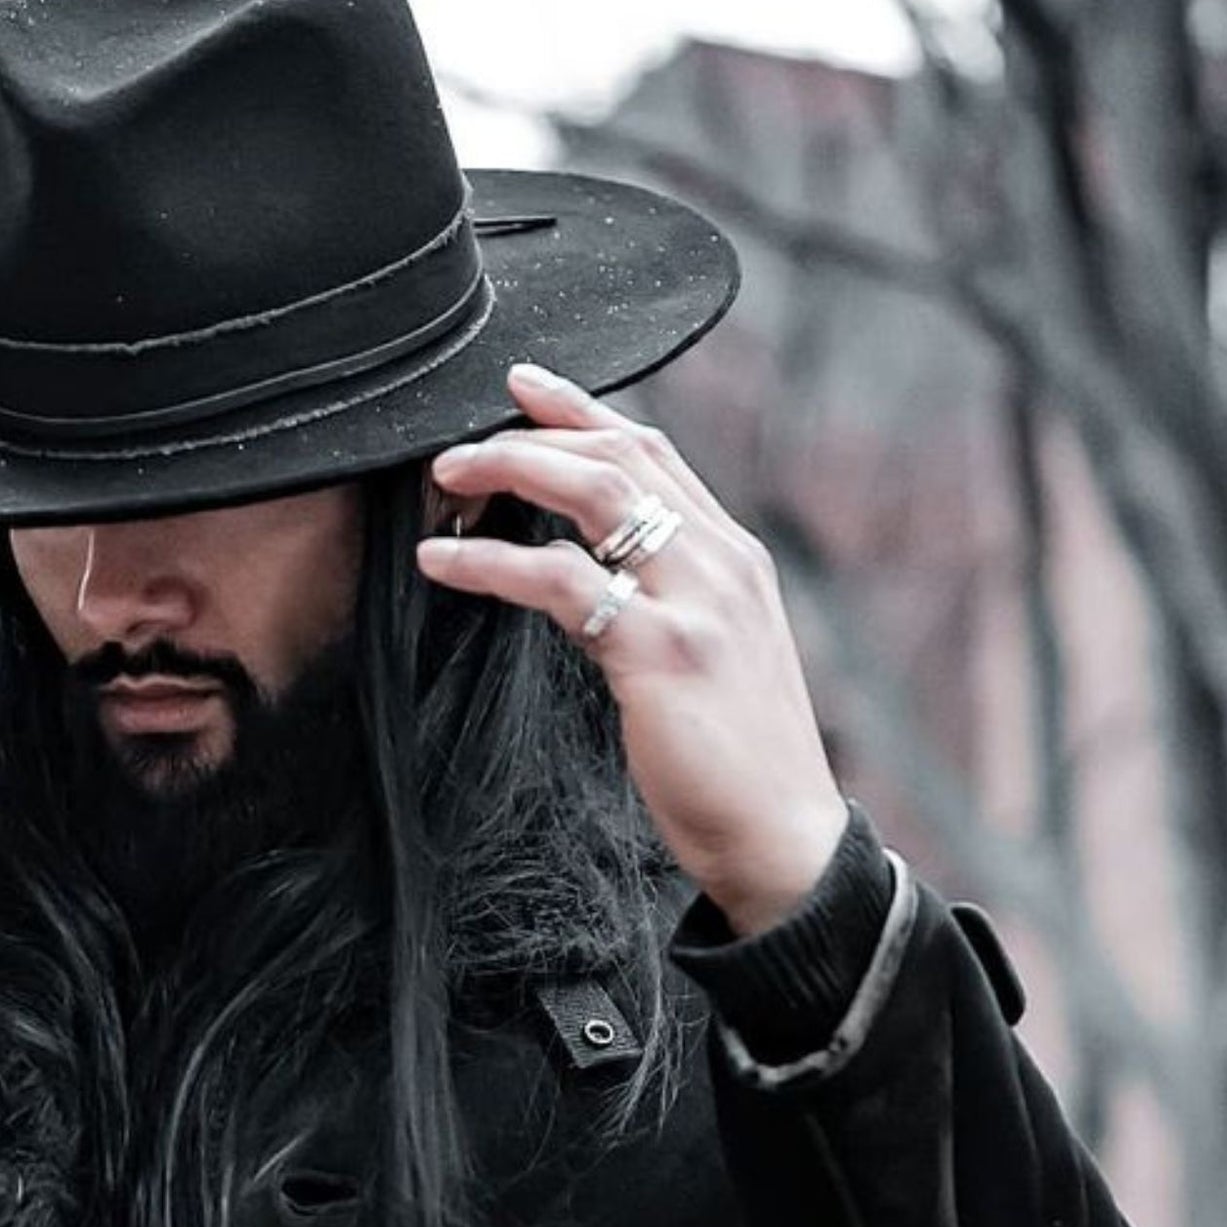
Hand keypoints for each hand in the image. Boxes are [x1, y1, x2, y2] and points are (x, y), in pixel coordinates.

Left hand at [417, 362, 848, 934]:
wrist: (783, 838)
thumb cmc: (734, 760)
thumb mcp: (706, 656)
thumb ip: (656, 598)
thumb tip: (577, 568)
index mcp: (733, 558)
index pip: (656, 453)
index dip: (584, 413)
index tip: (524, 387)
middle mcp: (723, 563)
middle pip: (620, 457)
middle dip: (530, 433)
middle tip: (453, 445)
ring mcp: (699, 602)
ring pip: (595, 495)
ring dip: (510, 471)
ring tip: (443, 481)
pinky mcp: (664, 651)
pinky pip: (562, 582)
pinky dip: (492, 561)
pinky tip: (445, 562)